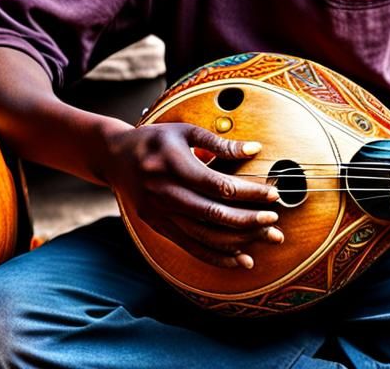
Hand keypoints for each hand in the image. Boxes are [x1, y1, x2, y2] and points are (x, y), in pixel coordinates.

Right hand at [101, 121, 282, 269]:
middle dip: (249, 220)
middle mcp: (165, 193)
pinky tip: (240, 258)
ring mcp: (160, 214)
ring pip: (204, 236)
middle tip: (275, 221)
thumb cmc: (155, 139)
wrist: (114, 157)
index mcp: (173, 165)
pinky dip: (217, 256)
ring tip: (267, 239)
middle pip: (214, 214)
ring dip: (239, 241)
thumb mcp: (185, 131)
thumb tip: (254, 149)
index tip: (272, 195)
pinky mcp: (158, 226)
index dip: (248, 192)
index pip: (218, 185)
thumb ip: (219, 142)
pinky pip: (191, 246)